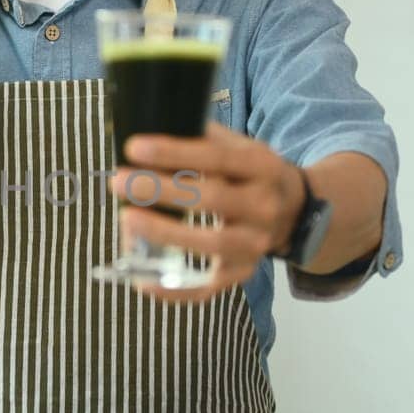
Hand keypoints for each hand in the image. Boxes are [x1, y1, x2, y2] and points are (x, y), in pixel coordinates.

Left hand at [110, 121, 304, 302]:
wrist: (294, 212)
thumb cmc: (250, 174)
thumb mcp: (240, 147)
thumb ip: (204, 137)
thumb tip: (152, 123)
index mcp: (262, 166)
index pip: (217, 157)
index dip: (174, 152)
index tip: (134, 148)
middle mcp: (264, 206)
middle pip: (212, 199)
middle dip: (161, 190)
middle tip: (119, 181)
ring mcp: (255, 244)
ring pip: (210, 245)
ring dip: (164, 233)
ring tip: (126, 219)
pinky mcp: (241, 273)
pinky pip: (207, 288)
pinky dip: (174, 289)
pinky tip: (141, 280)